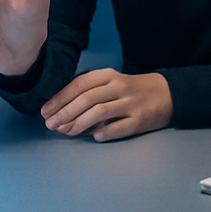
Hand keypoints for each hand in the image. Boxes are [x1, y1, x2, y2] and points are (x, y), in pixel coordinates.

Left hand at [41, 69, 171, 140]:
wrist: (165, 94)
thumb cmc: (129, 90)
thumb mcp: (109, 83)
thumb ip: (88, 94)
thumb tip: (61, 112)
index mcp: (108, 75)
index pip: (79, 84)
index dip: (60, 97)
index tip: (45, 110)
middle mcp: (118, 86)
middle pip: (87, 98)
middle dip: (65, 112)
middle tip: (51, 124)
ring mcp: (130, 103)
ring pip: (100, 111)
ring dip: (80, 122)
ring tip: (67, 131)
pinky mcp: (140, 120)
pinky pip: (120, 127)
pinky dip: (105, 132)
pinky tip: (94, 136)